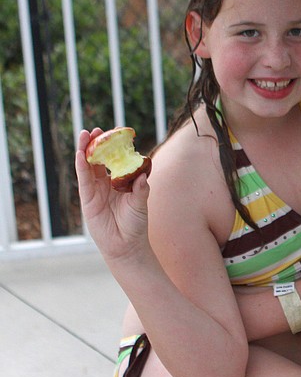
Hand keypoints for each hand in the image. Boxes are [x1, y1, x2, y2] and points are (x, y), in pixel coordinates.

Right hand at [75, 128, 150, 261]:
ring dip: (86, 151)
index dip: (112, 148)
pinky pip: (84, 180)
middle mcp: (107, 185)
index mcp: (120, 183)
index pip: (114, 161)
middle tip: (96, 130)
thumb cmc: (136, 224)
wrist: (126, 245)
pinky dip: (81, 167)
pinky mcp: (88, 200)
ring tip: (85, 135)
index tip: (113, 133)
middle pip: (99, 160)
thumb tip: (143, 174)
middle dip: (97, 145)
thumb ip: (141, 189)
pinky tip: (80, 155)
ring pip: (89, 167)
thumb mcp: (141, 204)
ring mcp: (96, 191)